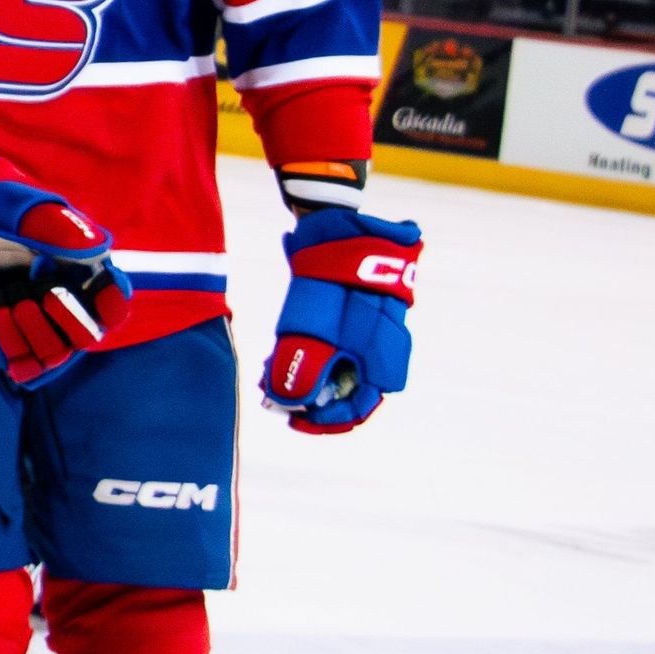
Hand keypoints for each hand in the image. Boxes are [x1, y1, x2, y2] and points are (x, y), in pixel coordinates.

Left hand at [0, 143, 130, 387]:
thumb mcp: (28, 213)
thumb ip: (62, 230)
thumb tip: (96, 252)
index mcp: (82, 271)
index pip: (114, 304)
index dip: (109, 306)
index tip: (93, 294)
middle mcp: (65, 301)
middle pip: (86, 336)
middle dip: (64, 321)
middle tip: (37, 296)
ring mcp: (37, 321)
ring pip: (53, 354)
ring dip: (30, 333)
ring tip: (5, 303)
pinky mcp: (8, 335)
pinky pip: (18, 362)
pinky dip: (6, 345)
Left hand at [262, 206, 421, 433]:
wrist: (343, 232)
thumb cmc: (335, 285)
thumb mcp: (314, 334)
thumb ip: (303, 372)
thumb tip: (289, 402)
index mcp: (383, 365)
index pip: (357, 410)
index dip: (324, 421)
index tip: (293, 419)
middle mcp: (382, 355)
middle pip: (346, 391)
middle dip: (308, 398)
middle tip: (275, 398)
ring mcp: (371, 335)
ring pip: (337, 370)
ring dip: (305, 377)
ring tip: (270, 375)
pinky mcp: (355, 318)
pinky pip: (335, 347)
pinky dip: (310, 355)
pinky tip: (279, 352)